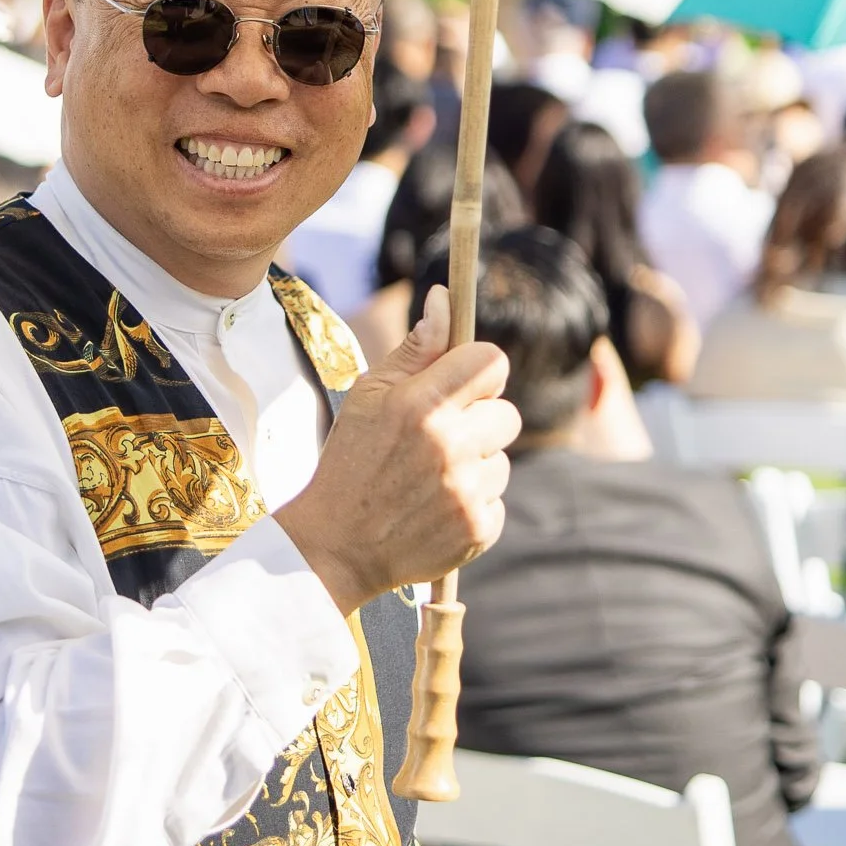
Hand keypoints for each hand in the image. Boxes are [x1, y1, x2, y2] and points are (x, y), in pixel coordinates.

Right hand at [275, 282, 517, 613]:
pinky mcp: (478, 529)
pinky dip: (474, 504)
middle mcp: (449, 446)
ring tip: (431, 479)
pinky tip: (436, 509)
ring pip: (503, 459)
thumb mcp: (369, 395)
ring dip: (476, 466)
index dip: (479, 371)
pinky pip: (498, 501)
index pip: (492, 362)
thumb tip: (445, 299)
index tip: (462, 385)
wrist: (338, 545)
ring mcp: (467, 491)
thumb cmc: (352, 459)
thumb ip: (415, 349)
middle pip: (507, 413)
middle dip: (479, 422)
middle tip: (439, 439)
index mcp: (421, 405)